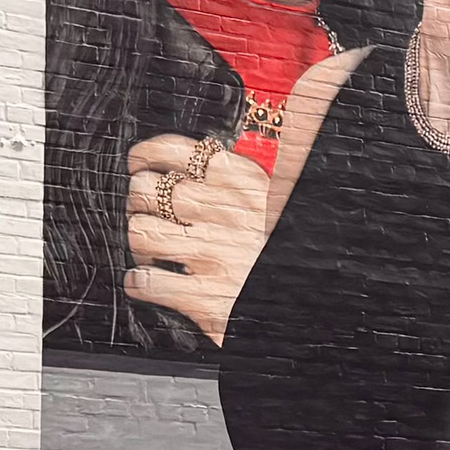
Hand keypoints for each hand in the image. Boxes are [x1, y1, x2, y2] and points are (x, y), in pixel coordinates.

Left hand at [119, 133, 271, 344]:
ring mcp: (214, 253)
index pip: (176, 150)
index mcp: (244, 181)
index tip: (139, 163)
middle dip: (140, 202)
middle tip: (148, 212)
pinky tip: (151, 281)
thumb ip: (236, 179)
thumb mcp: (272, 200)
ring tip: (153, 250)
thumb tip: (201, 158)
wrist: (310, 300)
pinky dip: (140, 283)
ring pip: (140, 232)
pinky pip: (145, 281)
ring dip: (141, 243)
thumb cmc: (278, 246)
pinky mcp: (204, 295)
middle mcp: (226, 211)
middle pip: (146, 189)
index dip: (147, 155)